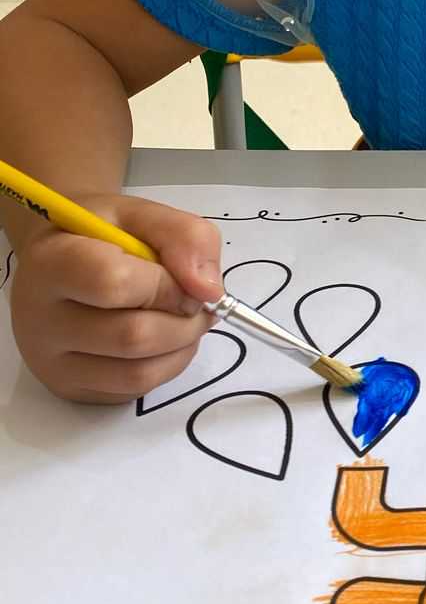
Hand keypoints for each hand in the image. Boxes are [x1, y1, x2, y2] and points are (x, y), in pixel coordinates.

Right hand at [10, 194, 224, 403]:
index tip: (184, 279)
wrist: (62, 258)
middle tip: (194, 305)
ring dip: (182, 348)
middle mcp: (38, 318)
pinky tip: (163, 341)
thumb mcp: (141, 212)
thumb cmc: (102, 233)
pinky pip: (134, 391)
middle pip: (132, 337)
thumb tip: (209, 290)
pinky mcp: (69, 388)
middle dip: (184, 322)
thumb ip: (184, 236)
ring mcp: (50, 361)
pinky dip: (166, 367)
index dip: (167, 285)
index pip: (115, 282)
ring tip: (182, 320)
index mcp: (50, 262)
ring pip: (138, 374)